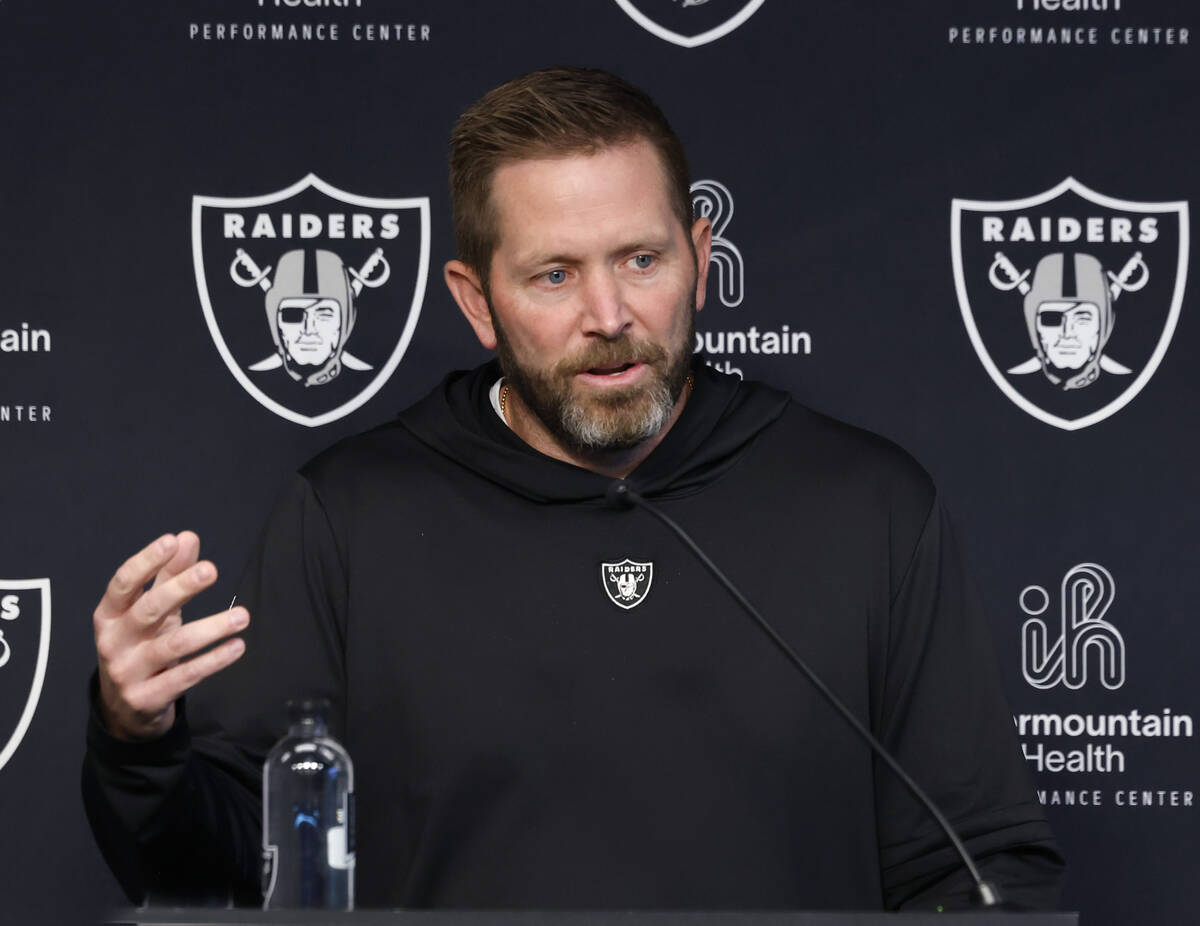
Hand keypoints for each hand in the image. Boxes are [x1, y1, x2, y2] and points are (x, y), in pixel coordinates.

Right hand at [93, 532, 248, 740]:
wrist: (125, 709)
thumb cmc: (140, 646)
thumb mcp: (151, 612)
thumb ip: (167, 575)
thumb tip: (186, 537)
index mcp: (108, 615)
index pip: (123, 584)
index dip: (145, 562)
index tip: (171, 541)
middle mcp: (113, 642)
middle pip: (147, 610)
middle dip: (179, 588)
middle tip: (211, 570)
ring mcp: (127, 672)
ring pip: (172, 646)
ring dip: (210, 628)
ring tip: (243, 616)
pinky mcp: (146, 698)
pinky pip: (185, 677)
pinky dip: (213, 660)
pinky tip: (237, 646)